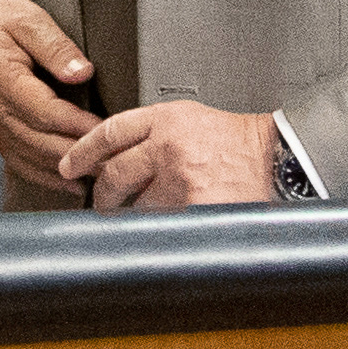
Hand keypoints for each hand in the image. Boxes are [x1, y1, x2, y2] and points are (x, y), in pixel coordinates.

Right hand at [0, 0, 103, 189]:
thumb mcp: (27, 20)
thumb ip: (55, 46)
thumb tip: (81, 72)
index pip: (44, 112)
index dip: (76, 125)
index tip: (105, 130)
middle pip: (40, 142)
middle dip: (78, 154)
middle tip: (112, 158)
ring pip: (32, 159)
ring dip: (66, 170)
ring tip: (100, 173)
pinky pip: (21, 163)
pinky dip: (48, 177)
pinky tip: (72, 183)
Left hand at [69, 96, 283, 208]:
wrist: (277, 156)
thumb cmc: (239, 141)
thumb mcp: (191, 120)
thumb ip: (155, 134)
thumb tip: (119, 160)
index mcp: (166, 118)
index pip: (110, 132)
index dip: (83, 151)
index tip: (70, 165)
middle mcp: (168, 145)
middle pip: (115, 173)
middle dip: (103, 194)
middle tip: (101, 203)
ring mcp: (180, 177)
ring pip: (138, 206)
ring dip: (140, 215)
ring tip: (153, 215)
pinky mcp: (194, 205)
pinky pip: (163, 225)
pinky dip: (163, 230)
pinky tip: (171, 229)